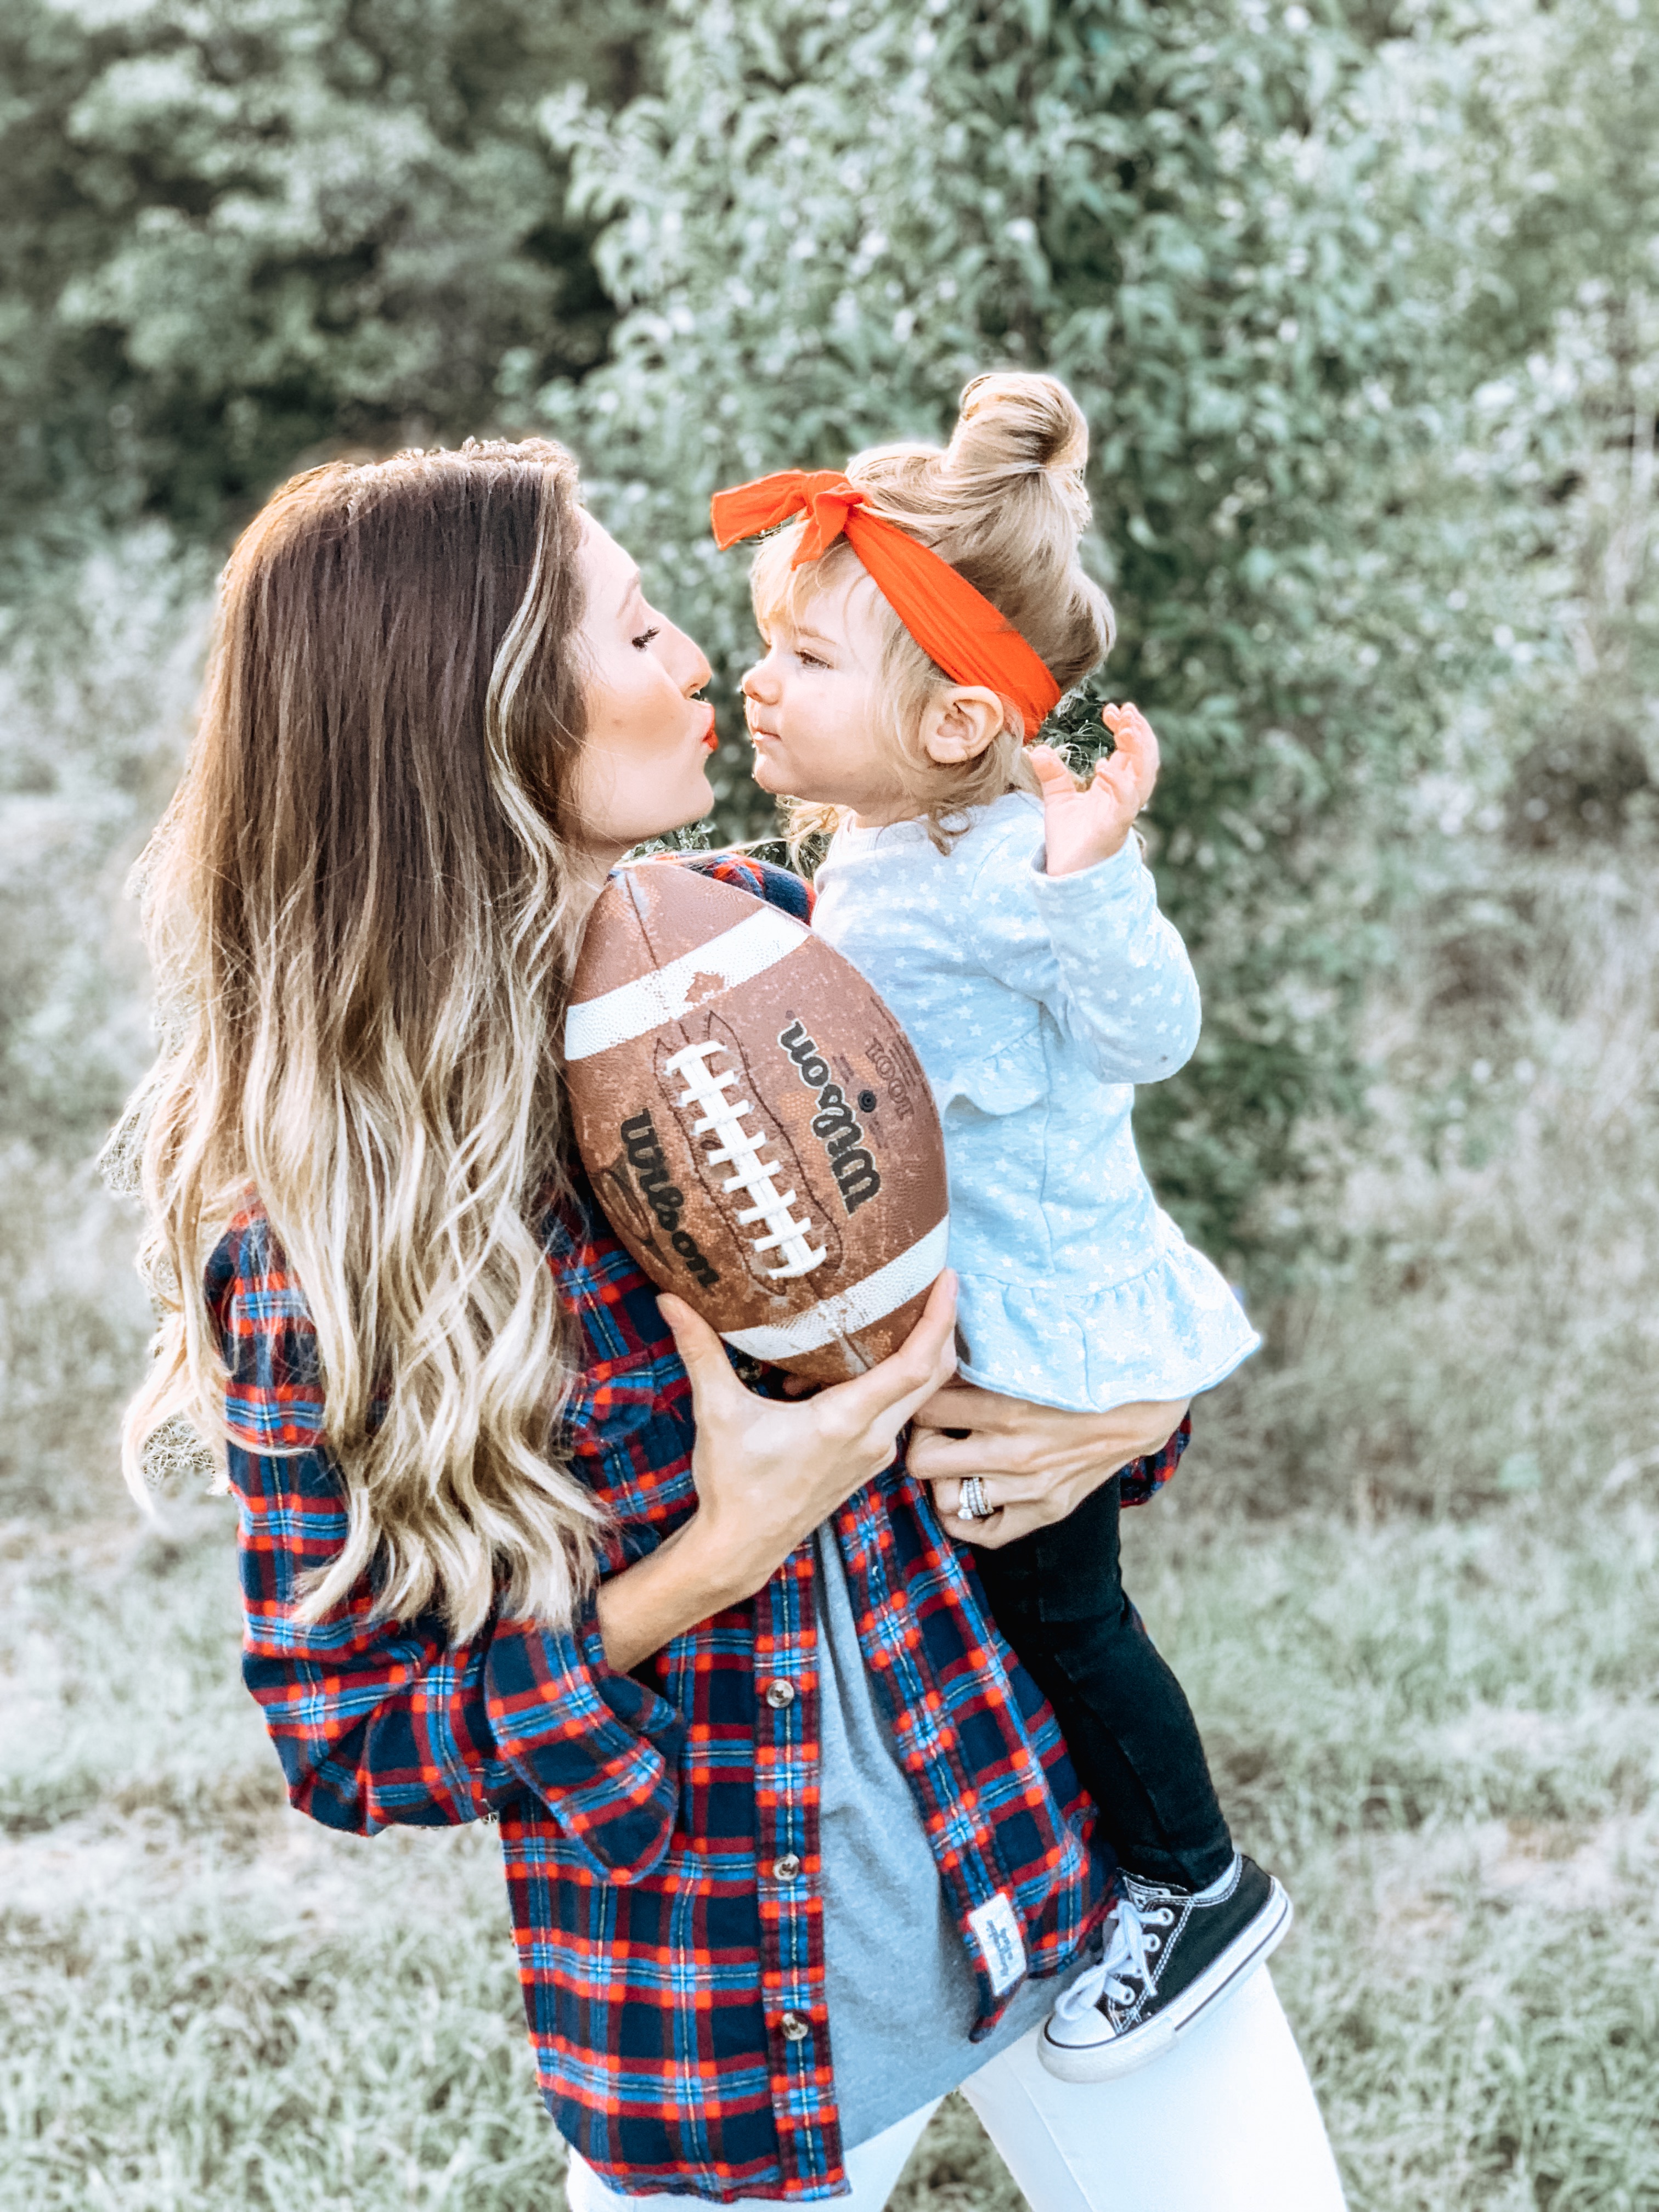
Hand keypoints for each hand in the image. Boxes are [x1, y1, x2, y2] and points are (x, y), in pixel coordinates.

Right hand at [596, 1275, 958, 1668]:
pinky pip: (895, 1412)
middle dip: (942, 1326)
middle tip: (935, 1279)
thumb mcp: (717, 1412)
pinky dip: (887, 1381)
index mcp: (846, 1421)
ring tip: (894, 1311)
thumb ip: (701, 1351)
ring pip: (915, 1395)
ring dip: (914, 1353)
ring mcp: (874, 1454)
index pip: (915, 1365)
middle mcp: (873, 1438)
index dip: (939, 1319)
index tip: (949, 1278)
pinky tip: (843, 1364)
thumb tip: (671, 1299)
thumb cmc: (733, 1485)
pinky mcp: (866, 1462)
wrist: (741, 1549)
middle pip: (931, 1375)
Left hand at [907, 1380, 1188, 1548]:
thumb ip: (982, 1360)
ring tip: (955, 1459)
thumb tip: (935, 1349)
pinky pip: (984, 1532)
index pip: (926, 1408)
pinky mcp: (1046, 1509)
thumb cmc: (1079, 1375)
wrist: (1137, 1407)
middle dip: (923, 1441)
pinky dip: (967, 1519)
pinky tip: (967, 1496)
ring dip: (945, 1478)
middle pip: (923, 1459)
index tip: (929, 1392)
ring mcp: (1029, 1488)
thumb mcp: (1027, 1357)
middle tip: (935, 1429)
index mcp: (1006, 1406)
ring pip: (946, 1498)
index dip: (920, 1398)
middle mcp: (1013, 1452)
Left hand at [1029, 703, 1160, 878]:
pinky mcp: (1116, 827)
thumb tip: (1036, 749)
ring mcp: (1123, 811)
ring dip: (1139, 750)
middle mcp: (1125, 795)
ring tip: (1125, 728)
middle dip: (1139, 732)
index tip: (1111, 709)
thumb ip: (1052, 774)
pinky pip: (1127, 802)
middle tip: (1125, 711)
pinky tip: (1103, 767)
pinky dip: (1119, 783)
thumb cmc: (1068, 839)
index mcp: (1115, 785)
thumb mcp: (1057, 799)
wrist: (1065, 873)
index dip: (1126, 727)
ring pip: (1145, 777)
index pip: (1130, 750)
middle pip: (1145, 758)